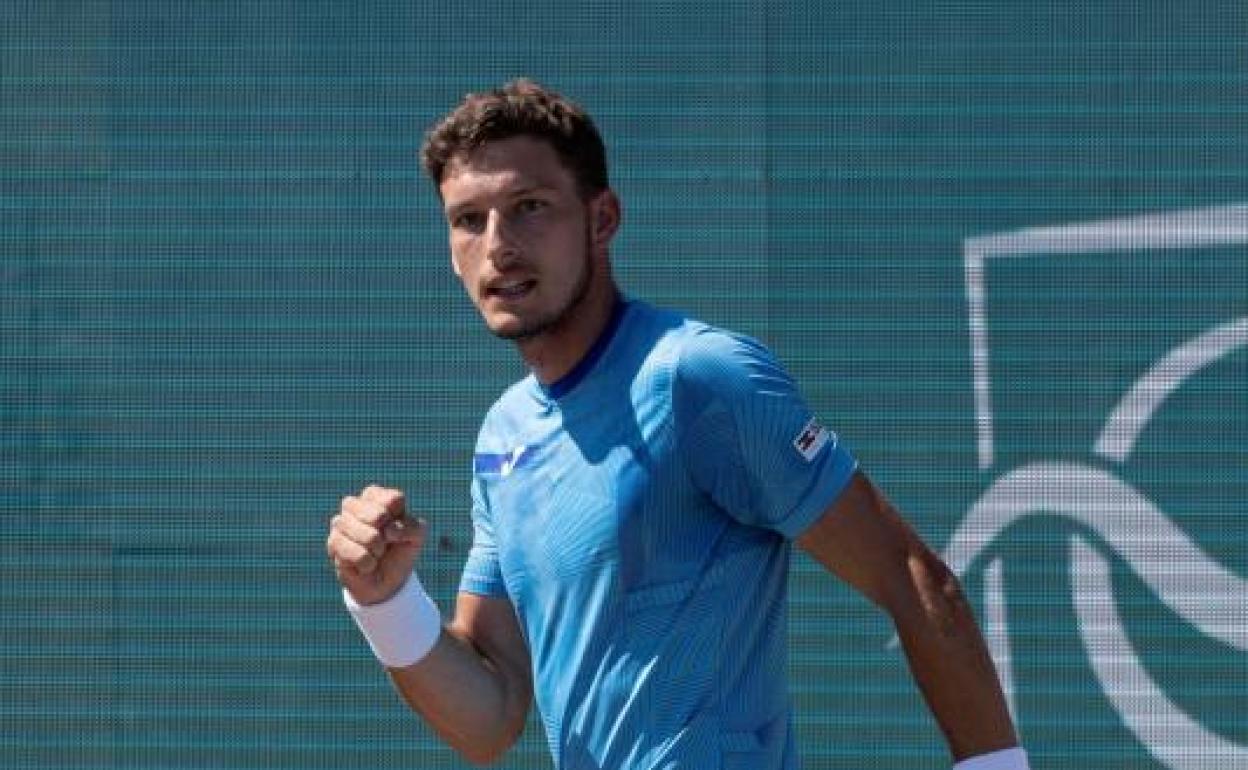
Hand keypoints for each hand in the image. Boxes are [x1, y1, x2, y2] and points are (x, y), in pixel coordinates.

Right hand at [327, 485, 425, 605]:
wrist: (384, 582)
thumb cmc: (399, 551)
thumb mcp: (416, 537)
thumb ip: (412, 527)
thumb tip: (387, 530)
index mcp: (376, 497)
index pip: (393, 500)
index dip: (400, 520)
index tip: (398, 529)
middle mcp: (355, 505)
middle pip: (378, 516)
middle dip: (388, 537)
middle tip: (385, 543)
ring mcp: (341, 522)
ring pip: (367, 536)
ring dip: (377, 551)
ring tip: (375, 554)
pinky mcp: (333, 542)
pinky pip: (355, 553)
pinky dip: (367, 563)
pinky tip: (365, 565)